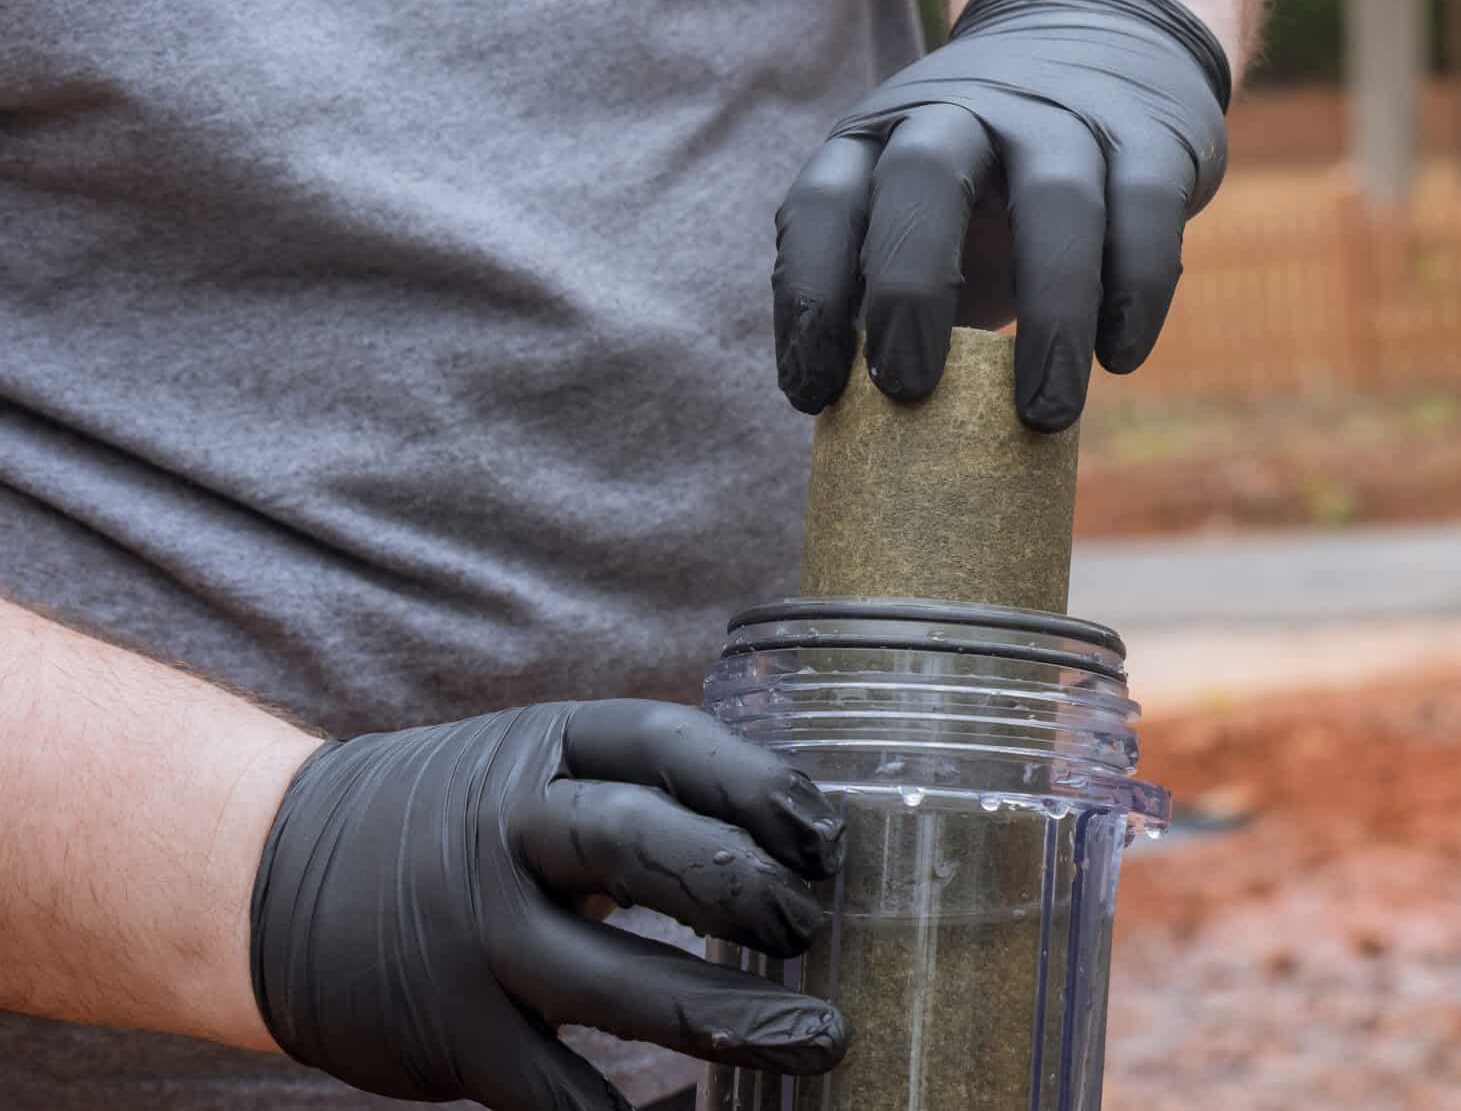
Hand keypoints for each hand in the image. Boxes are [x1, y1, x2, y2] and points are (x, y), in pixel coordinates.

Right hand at [249, 700, 849, 1109]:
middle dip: (747, 886)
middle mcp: (508, 832)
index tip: (826, 835)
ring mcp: (475, 936)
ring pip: (620, 981)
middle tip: (813, 923)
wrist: (274, 873)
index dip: (759, 784)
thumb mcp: (534, 767)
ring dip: (731, 1017)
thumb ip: (638, 790)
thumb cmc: (453, 818)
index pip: (668, 743)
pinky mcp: (450, 1033)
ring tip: (816, 1038)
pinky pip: (558, 1087)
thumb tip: (793, 839)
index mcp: (546, 750)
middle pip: (644, 846)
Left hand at [772, 0, 1231, 431]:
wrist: (1104, 43)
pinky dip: (1134, 291)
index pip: (824, 201)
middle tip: (909, 393)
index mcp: (882, 136)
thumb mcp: (918, 218)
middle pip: (924, 178)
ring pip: (1056, 200)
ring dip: (1050, 313)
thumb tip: (861, 436)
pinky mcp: (1148, 136)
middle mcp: (962, 110)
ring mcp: (1060, 115)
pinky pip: (1145, 210)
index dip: (808, 298)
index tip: (813, 395)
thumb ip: (884, 294)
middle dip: (908, 289)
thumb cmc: (988, 184)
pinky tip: (1119, 359)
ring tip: (1044, 415)